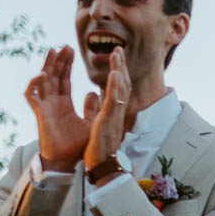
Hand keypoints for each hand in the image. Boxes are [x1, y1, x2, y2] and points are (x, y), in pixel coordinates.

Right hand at [25, 47, 90, 171]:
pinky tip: (42, 75)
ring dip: (47, 66)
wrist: (68, 161)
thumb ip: (91, 108)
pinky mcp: (40, 114)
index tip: (71, 51)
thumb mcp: (90, 123)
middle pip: (54, 77)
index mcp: (64, 104)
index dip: (66, 65)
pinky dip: (35, 85)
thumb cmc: (77, 145)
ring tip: (53, 51)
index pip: (64, 80)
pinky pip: (33, 97)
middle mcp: (53, 103)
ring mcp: (45, 107)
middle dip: (59, 61)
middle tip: (66, 46)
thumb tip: (94, 92)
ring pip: (43, 81)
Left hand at [82, 49, 131, 172]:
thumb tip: (92, 94)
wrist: (103, 165)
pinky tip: (116, 74)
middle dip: (120, 66)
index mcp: (113, 112)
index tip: (116, 57)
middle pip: (122, 85)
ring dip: (120, 71)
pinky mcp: (109, 121)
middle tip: (119, 50)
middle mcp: (118, 112)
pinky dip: (116, 87)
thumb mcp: (98, 123)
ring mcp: (115, 116)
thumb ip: (96, 107)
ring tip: (118, 55)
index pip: (117, 88)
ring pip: (120, 90)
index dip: (118, 72)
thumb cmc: (100, 148)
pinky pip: (114, 101)